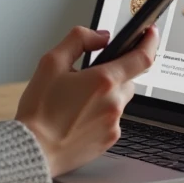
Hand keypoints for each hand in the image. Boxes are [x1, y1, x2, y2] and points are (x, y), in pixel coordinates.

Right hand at [15, 25, 157, 177]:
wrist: (33, 150)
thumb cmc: (39, 110)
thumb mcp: (51, 63)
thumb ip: (79, 40)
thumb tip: (100, 36)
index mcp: (103, 81)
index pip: (142, 58)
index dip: (150, 42)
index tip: (150, 33)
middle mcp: (114, 103)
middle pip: (128, 79)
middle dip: (114, 73)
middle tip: (86, 77)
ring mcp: (113, 124)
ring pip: (119, 100)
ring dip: (106, 95)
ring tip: (75, 101)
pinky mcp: (108, 141)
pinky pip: (111, 120)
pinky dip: (100, 114)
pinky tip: (77, 117)